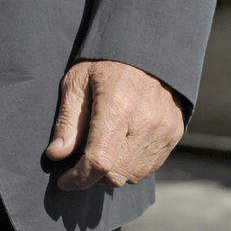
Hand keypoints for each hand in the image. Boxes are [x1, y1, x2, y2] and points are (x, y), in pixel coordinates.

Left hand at [45, 60, 184, 190]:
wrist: (147, 49)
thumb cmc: (105, 64)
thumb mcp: (77, 81)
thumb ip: (68, 121)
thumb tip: (55, 155)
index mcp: (116, 106)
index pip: (99, 161)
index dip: (78, 178)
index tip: (64, 180)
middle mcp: (144, 121)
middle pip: (115, 174)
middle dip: (93, 175)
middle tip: (82, 159)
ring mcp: (163, 129)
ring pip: (133, 175)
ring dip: (113, 171)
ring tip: (103, 148)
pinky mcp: (174, 133)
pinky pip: (150, 167)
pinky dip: (132, 165)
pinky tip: (122, 145)